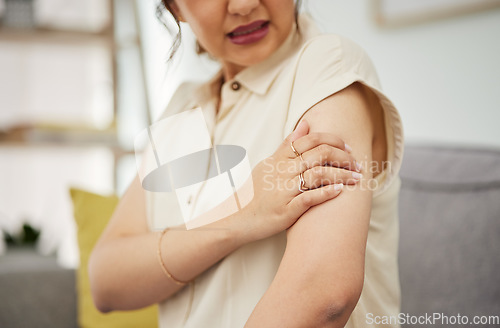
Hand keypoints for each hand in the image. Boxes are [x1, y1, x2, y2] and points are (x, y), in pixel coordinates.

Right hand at [241, 120, 360, 240]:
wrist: (240, 218)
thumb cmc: (257, 191)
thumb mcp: (269, 163)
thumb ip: (288, 144)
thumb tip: (306, 123)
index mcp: (279, 158)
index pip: (310, 140)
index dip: (333, 141)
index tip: (347, 148)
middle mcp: (282, 171)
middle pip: (319, 155)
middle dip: (344, 157)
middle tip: (357, 164)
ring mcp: (284, 190)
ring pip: (318, 175)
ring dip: (342, 175)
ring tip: (356, 178)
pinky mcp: (286, 210)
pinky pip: (310, 198)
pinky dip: (327, 193)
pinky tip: (340, 191)